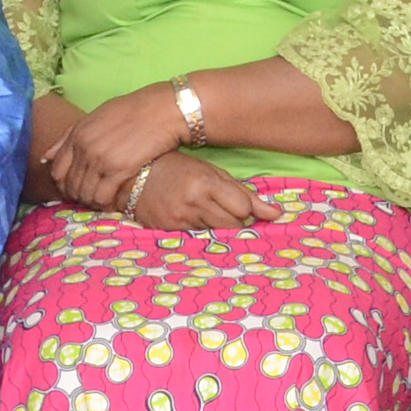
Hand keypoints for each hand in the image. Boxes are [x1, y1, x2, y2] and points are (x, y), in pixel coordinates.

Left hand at [49, 87, 198, 209]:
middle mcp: (84, 147)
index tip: (76, 189)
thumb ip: (70, 135)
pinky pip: (103, 197)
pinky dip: (106, 205)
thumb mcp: (96, 116)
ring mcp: (100, 159)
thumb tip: (47, 156)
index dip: (64, 185)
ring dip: (93, 202)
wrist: (163, 110)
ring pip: (85, 194)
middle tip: (93, 199)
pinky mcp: (119, 169)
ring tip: (104, 202)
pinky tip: (114, 204)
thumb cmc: (133, 110)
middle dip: (79, 196)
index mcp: (77, 133)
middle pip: (71, 186)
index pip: (57, 170)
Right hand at [128, 153, 277, 231]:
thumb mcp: (212, 173)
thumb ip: (245, 193)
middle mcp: (193, 202)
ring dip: (215, 228)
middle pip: (232, 226)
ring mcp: (179, 219)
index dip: (243, 208)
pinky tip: (190, 221)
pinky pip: (196, 241)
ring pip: (215, 236)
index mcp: (206, 182)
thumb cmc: (178, 169)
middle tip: (220, 210)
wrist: (133, 175)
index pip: (243, 208)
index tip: (234, 203)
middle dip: (233, 222)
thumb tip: (277, 215)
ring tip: (203, 213)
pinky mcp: (168, 232)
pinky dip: (198, 234)